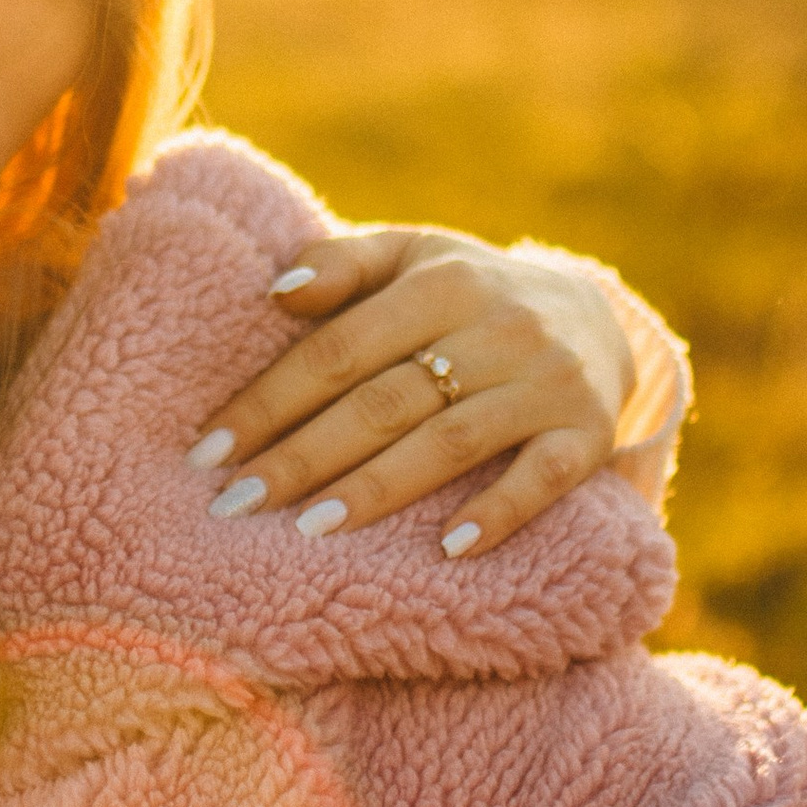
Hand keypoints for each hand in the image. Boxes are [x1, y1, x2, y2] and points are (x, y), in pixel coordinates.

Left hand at [188, 228, 636, 550]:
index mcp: (443, 282)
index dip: (269, 400)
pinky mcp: (588, 433)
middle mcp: (500, 328)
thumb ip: (345, 264)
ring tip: (310, 529)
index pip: (338, 349)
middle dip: (303, 456)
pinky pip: (543, 478)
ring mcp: (548, 383)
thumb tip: (276, 292)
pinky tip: (449, 549)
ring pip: (450, 441)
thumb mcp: (413, 256)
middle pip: (384, 401)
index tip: (209, 450)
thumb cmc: (471, 292)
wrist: (597, 316)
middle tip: (236, 504)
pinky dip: (498, 512)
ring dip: (378, 488)